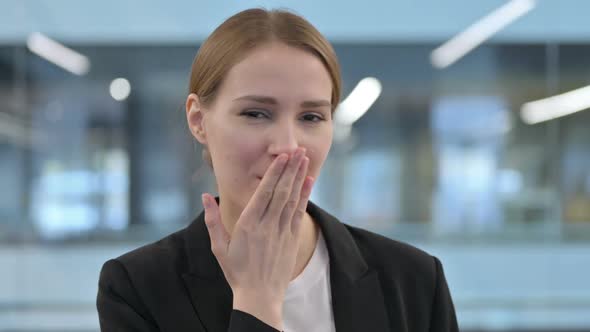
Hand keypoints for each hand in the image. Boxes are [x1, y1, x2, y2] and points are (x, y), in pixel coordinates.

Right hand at [201, 147, 313, 329]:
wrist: (259, 296)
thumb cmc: (236, 270)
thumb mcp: (218, 246)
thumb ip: (212, 220)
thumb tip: (204, 196)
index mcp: (248, 225)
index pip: (264, 193)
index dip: (274, 173)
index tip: (282, 156)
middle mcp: (267, 226)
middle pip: (280, 192)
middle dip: (290, 169)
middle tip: (297, 149)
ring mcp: (281, 232)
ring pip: (292, 199)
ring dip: (299, 177)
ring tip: (304, 158)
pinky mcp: (291, 239)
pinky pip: (299, 212)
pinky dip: (305, 195)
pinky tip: (309, 181)